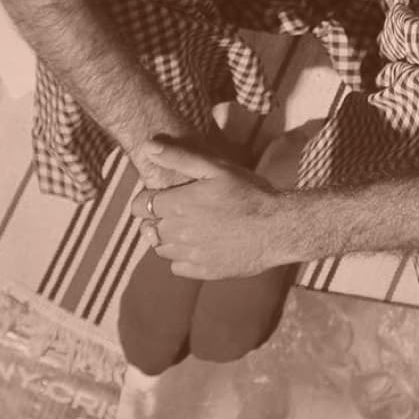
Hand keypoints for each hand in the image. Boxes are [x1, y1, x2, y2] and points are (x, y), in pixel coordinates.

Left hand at [130, 138, 286, 279]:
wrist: (277, 228)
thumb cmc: (249, 193)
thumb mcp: (216, 167)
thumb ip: (179, 157)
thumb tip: (148, 147)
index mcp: (178, 205)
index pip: (141, 206)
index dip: (148, 199)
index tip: (161, 195)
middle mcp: (178, 233)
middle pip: (149, 228)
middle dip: (158, 218)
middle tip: (178, 209)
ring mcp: (190, 255)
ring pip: (161, 249)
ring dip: (168, 238)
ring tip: (188, 226)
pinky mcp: (203, 271)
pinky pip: (177, 266)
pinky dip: (181, 256)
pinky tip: (199, 244)